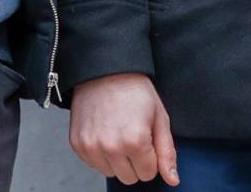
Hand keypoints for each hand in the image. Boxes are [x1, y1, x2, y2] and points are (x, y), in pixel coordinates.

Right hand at [69, 71, 178, 185]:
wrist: (106, 71)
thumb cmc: (136, 91)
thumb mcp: (160, 117)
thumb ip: (167, 152)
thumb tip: (173, 180)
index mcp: (135, 141)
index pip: (148, 174)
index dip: (151, 158)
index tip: (148, 139)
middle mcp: (111, 147)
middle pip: (129, 178)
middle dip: (136, 162)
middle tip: (135, 137)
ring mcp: (91, 147)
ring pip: (111, 173)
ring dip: (117, 160)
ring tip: (119, 133)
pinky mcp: (77, 144)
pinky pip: (93, 164)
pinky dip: (101, 155)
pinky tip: (106, 133)